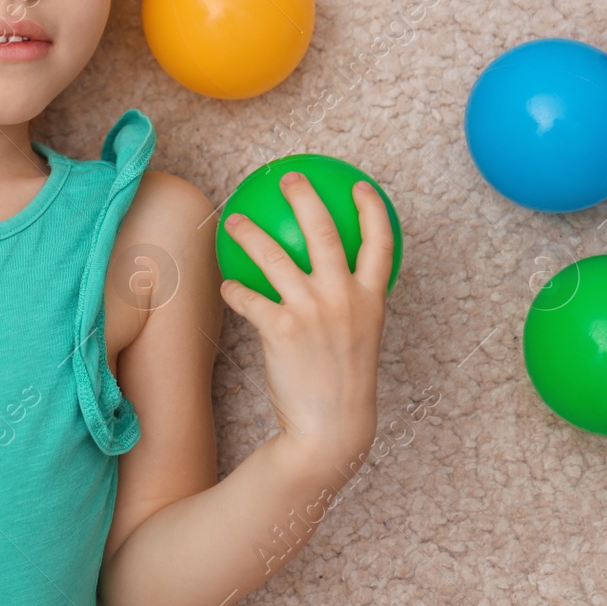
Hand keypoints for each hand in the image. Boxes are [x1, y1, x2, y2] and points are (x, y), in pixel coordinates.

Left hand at [219, 171, 394, 472]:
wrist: (331, 428)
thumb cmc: (343, 382)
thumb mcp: (361, 339)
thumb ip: (352, 306)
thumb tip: (336, 281)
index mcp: (371, 298)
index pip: (380, 241)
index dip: (370, 209)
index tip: (359, 186)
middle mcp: (344, 296)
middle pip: (324, 229)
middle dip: (305, 195)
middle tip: (288, 176)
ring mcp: (313, 310)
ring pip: (273, 254)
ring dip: (248, 232)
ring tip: (234, 219)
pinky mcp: (281, 328)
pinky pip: (248, 296)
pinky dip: (234, 290)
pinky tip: (226, 285)